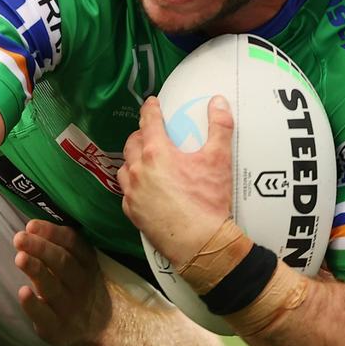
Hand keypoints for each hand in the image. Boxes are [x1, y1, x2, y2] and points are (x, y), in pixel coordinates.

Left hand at [14, 219, 111, 345]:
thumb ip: (59, 247)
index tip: (31, 225)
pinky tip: (23, 292)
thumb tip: (30, 227)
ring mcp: (70, 308)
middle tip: (20, 238)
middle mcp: (81, 284)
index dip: (52, 233)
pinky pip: (44, 316)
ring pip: (53, 287)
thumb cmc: (76, 287)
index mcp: (87, 264)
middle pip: (63, 263)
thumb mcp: (78, 265)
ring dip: (36, 271)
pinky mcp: (56, 329)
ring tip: (19, 258)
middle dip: (41, 248)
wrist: (97, 329)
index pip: (73, 244)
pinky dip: (33, 305)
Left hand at [118, 96, 234, 265]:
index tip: (150, 103)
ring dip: (132, 160)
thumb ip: (219, 127)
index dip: (150, 109)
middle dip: (140, 134)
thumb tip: (218, 102)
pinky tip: (142, 188)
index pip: (148, 122)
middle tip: (150, 133)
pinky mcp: (132, 212)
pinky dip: (133, 185)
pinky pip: (126, 193)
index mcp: (156, 153)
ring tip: (143, 160)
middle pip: (132, 144)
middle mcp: (139, 170)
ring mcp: (132, 193)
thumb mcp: (219, 159)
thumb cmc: (208, 201)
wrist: (200, 242)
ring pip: (125, 168)